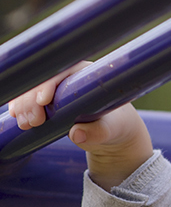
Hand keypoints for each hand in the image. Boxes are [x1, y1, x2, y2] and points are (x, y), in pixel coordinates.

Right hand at [8, 62, 152, 190]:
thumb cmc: (117, 127)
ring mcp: (57, 88)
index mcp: (87, 75)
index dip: (49, 84)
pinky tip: (16, 115)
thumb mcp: (112, 130)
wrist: (114, 132)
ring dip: (24, 105)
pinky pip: (28, 98)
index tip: (43, 101)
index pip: (63, 72)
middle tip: (33, 122)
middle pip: (42, 81)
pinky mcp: (48, 100)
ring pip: (32, 90)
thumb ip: (98, 133)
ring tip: (26, 125)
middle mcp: (69, 78)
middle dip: (32, 100)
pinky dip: (21, 106)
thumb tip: (76, 134)